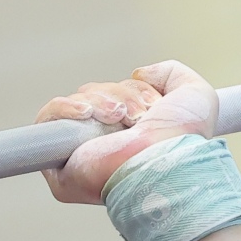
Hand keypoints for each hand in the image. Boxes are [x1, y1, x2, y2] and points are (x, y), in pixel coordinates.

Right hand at [36, 61, 220, 203]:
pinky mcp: (61, 168)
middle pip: (96, 95)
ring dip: (101, 101)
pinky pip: (46, 121)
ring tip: (122, 119)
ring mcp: (82, 155)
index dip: (129, 92)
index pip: (116, 97)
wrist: (168, 163)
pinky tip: (87, 113)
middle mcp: (108, 145)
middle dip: (120, 96)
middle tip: (139, 115)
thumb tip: (139, 72)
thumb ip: (171, 72)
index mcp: (133, 135)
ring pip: (77, 103)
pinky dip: (64, 108)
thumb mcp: (194, 93)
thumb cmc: (186, 139)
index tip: (151, 105)